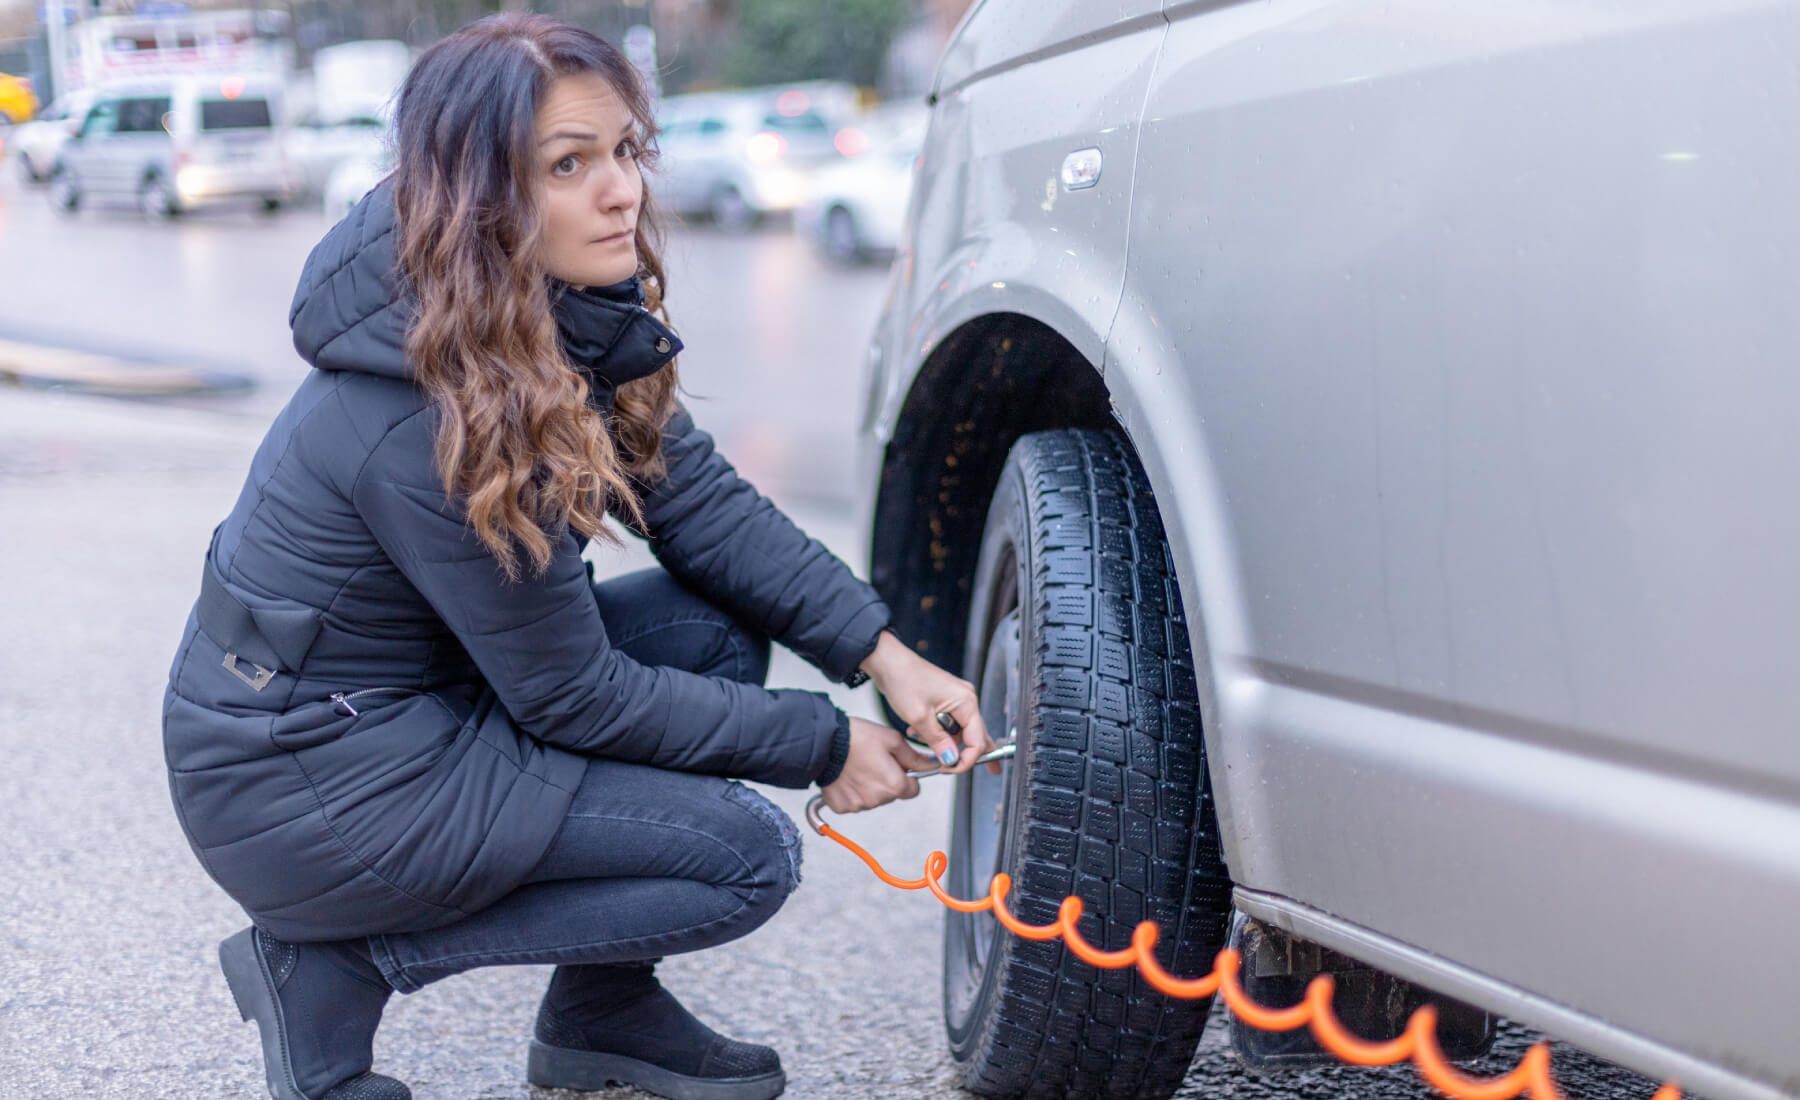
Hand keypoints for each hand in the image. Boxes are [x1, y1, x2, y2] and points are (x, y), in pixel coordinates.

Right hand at [820, 718, 935, 813]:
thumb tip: (931, 765)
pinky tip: (847, 776)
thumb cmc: (856, 738)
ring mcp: (858, 805)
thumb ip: (914, 757)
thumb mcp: (892, 740)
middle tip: (874, 761)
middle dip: (887, 780)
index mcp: (894, 784)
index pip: (913, 790)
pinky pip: (853, 802)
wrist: (824, 742)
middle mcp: (877, 799)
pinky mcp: (842, 806)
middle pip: (892, 794)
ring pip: (873, 799)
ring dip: (869, 787)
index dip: (906, 776)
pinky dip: (851, 792)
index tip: (896, 766)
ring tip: (858, 766)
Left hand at [857, 631, 997, 774]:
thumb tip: (951, 760)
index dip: (967, 759)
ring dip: (944, 742)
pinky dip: (937, 732)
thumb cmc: (904, 680)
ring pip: (960, 731)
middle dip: (969, 754)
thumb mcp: (920, 717)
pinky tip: (918, 732)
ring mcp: (956, 699)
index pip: (978, 740)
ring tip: (920, 738)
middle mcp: (966, 699)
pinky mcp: (945, 701)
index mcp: (966, 702)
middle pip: (976, 735)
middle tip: (987, 772)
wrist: (888, 662)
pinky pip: (949, 724)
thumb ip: (938, 742)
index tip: (950, 769)